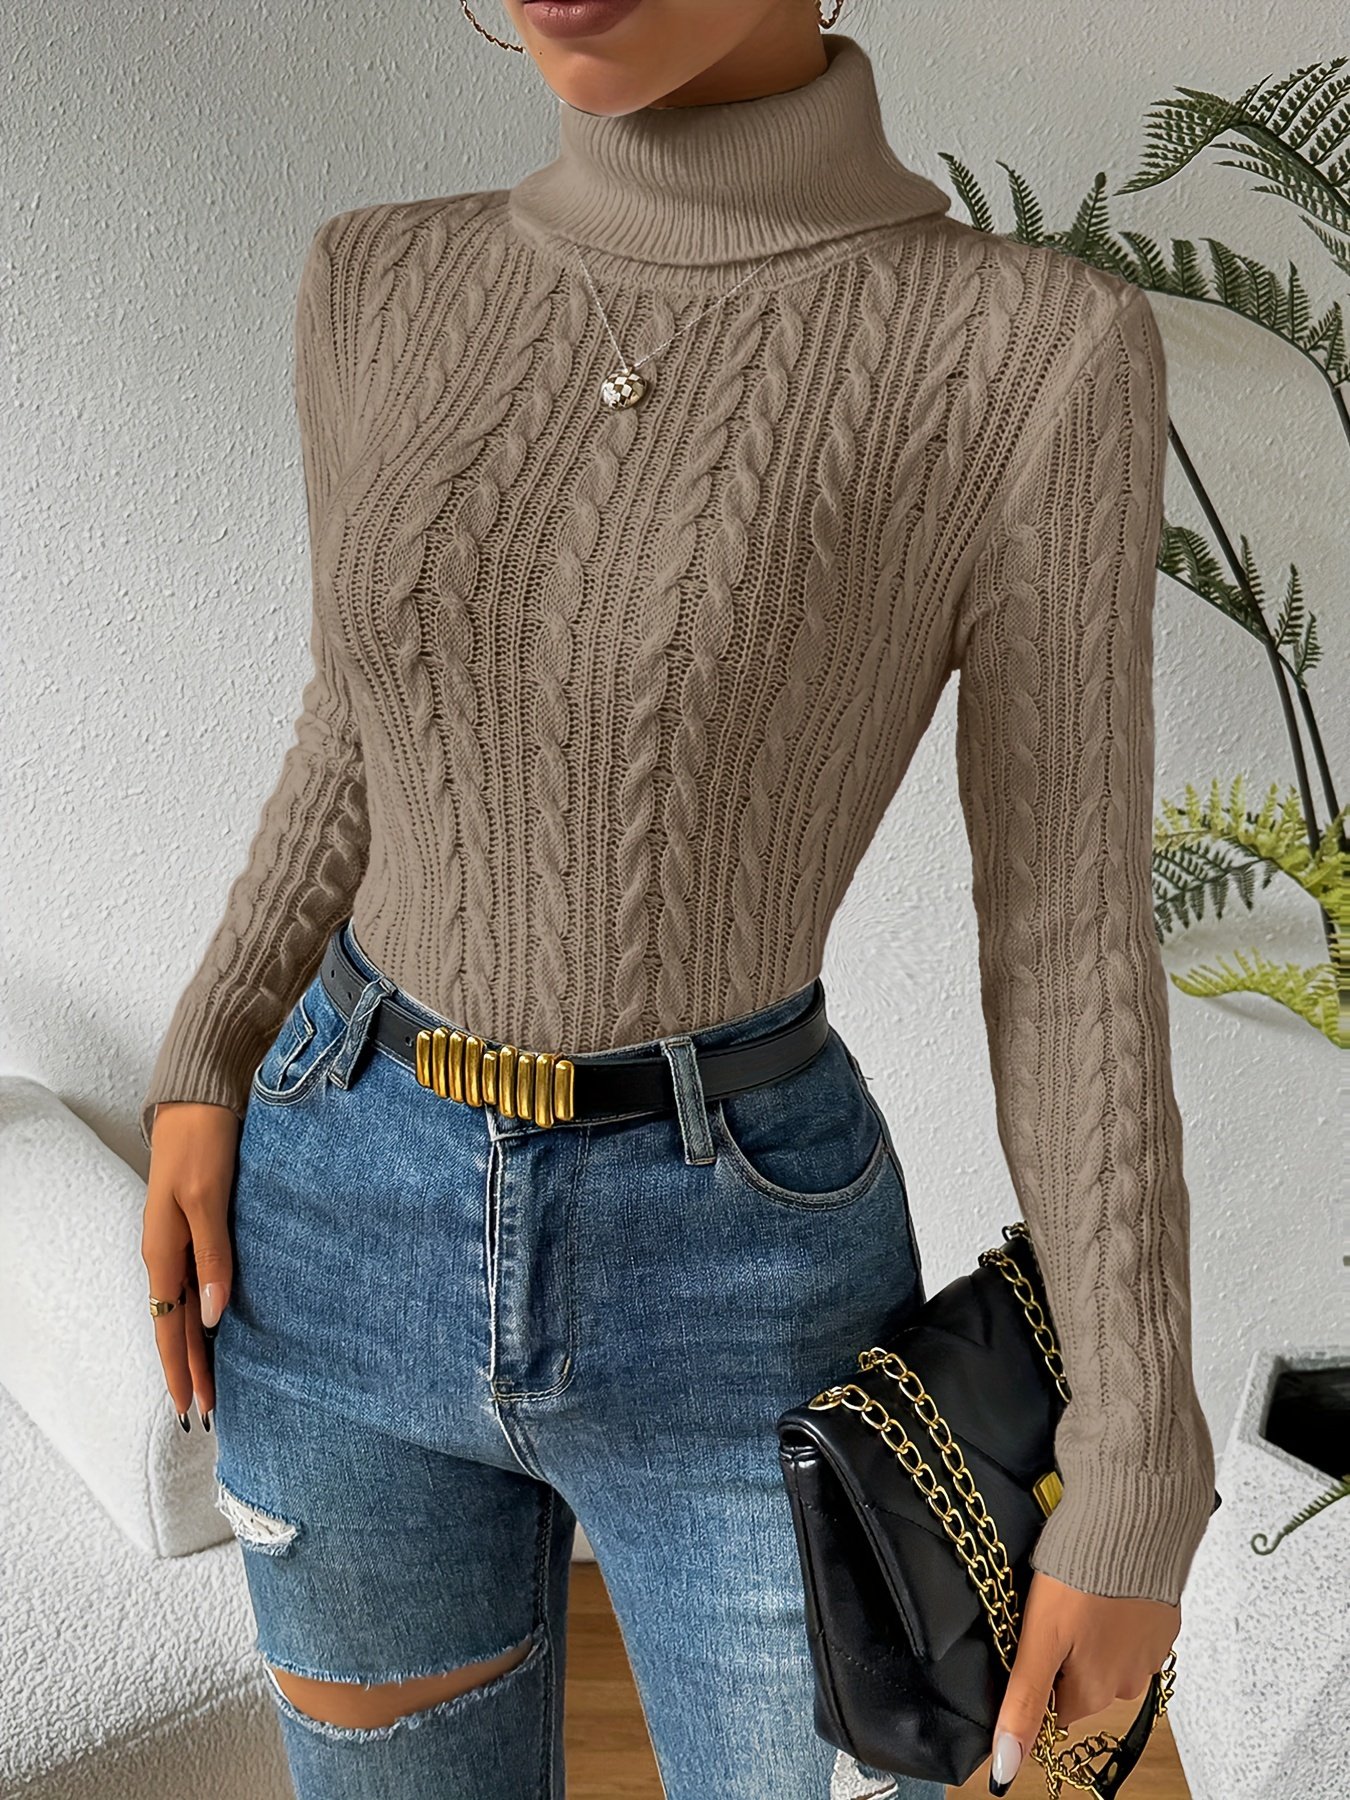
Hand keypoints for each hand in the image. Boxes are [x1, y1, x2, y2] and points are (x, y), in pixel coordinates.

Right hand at [141, 1101, 241, 1431]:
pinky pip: (194, 1285)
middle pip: (175, 1326)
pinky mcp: (195, 1229)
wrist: (198, 1102)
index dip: (180, 1371)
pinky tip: (216, 1328)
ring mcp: (178, 1243)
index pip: (168, 1328)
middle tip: (208, 1413)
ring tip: (213, 1384)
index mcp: (162, 1253)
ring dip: (196, 1348)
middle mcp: (166, 1254)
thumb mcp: (208, 1200)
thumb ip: (212, 1257)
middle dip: (190, 1370)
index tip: (191, 1411)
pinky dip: (203, 1315)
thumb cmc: (203, 1145)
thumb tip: (211, 1316)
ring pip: (184, 1309)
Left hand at [987, 1570, 1177, 1793]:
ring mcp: (1150, 1653)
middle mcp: (1127, 1683)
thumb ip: (1023, 1704)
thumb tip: (1004, 1769)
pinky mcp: (1164, 1623)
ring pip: (1105, 1655)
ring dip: (1091, 1632)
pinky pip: (1130, 1630)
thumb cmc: (1082, 1575)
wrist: (1134, 1521)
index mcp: (1094, 1693)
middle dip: (1063, 1652)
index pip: (1052, 1706)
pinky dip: (1116, 1614)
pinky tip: (1106, 1585)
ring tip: (1079, 1591)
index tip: (1030, 1639)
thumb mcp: (1039, 1640)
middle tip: (1052, 1608)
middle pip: (1079, 1682)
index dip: (1036, 1672)